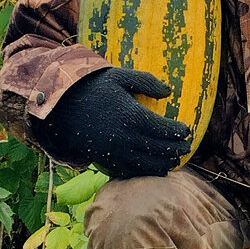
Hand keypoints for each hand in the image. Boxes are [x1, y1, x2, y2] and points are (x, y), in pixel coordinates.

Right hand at [31, 67, 191, 178]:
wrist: (62, 107)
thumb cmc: (93, 88)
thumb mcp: (120, 76)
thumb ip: (147, 82)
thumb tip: (169, 92)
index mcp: (132, 116)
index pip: (164, 130)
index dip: (179, 132)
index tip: (187, 130)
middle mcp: (126, 138)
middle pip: (160, 150)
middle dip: (177, 149)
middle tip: (187, 147)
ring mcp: (116, 153)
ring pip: (148, 166)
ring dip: (165, 164)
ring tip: (175, 160)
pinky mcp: (107, 162)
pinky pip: (132, 172)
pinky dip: (146, 172)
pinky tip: (156, 168)